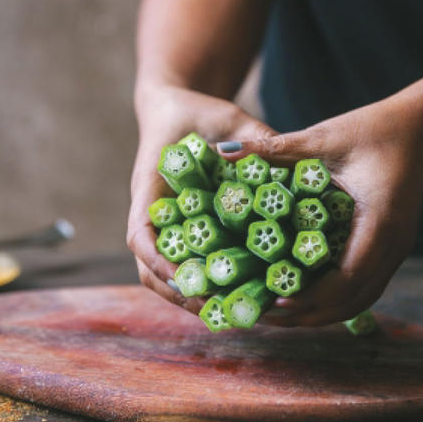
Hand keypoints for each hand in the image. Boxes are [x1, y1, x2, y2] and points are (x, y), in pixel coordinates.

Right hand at [127, 84, 275, 310]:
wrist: (180, 108)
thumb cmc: (200, 111)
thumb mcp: (227, 117)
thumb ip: (251, 135)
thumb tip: (283, 156)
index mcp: (151, 189)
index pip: (139, 236)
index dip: (158, 262)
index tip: (186, 279)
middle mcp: (154, 214)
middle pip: (150, 271)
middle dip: (182, 294)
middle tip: (221, 309)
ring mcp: (168, 227)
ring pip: (166, 278)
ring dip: (194, 299)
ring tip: (233, 313)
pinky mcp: (188, 233)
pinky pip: (190, 267)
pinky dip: (207, 286)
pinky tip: (240, 297)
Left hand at [228, 93, 422, 325]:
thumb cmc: (377, 129)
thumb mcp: (325, 137)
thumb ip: (276, 148)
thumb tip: (222, 152)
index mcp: (379, 222)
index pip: (347, 278)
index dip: (310, 296)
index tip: (273, 300)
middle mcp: (393, 245)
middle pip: (352, 300)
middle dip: (309, 314)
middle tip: (265, 313)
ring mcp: (395, 251)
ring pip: (360, 300)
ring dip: (322, 312)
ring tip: (280, 313)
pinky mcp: (391, 250)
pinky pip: (364, 287)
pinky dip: (335, 299)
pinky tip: (305, 296)